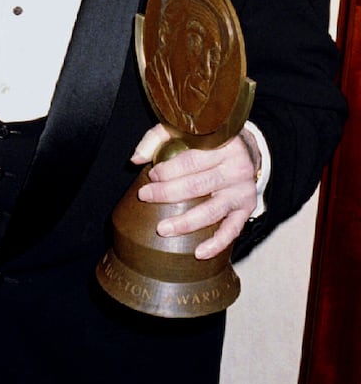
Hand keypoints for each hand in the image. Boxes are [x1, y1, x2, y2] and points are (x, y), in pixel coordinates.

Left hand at [131, 123, 259, 258]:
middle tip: (146, 197)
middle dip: (167, 194)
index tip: (150, 175)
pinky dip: (216, 244)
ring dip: (185, 223)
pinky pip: (232, 230)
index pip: (191, 160)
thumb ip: (157, 138)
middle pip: (197, 186)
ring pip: (211, 211)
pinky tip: (198, 253)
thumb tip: (136, 159)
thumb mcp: (186, 131)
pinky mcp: (247, 208)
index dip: (168, 170)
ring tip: (162, 229)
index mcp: (223, 144)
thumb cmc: (209, 141)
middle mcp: (237, 168)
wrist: (247, 150)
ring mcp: (243, 190)